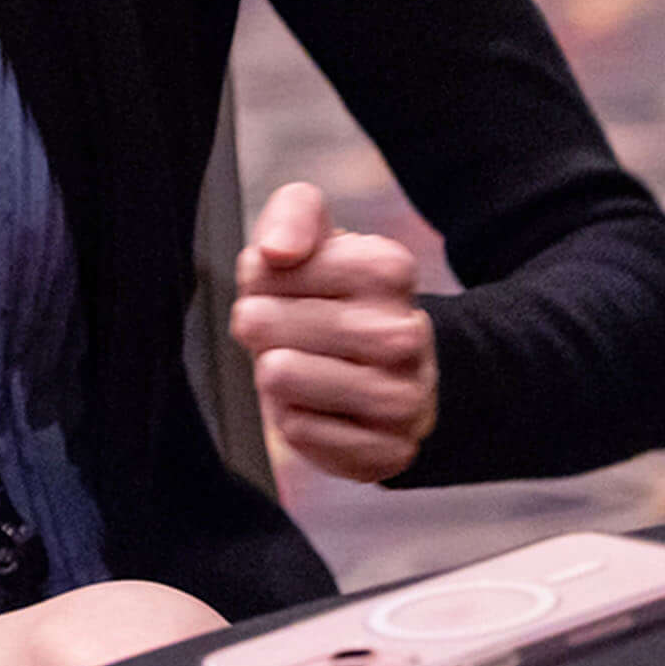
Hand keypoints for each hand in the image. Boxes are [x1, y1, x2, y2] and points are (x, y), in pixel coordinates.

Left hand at [230, 182, 438, 482]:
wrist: (386, 371)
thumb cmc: (334, 297)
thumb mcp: (314, 237)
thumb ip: (293, 214)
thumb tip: (276, 250)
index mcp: (389, 268)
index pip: (264, 267)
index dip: (258, 280)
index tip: (288, 288)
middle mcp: (406, 334)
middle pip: (260, 322)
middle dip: (260, 328)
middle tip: (290, 333)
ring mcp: (405, 398)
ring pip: (278, 375)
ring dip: (273, 373)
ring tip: (303, 367)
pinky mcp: (390, 451)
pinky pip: (298, 430)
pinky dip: (293, 420)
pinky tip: (319, 407)